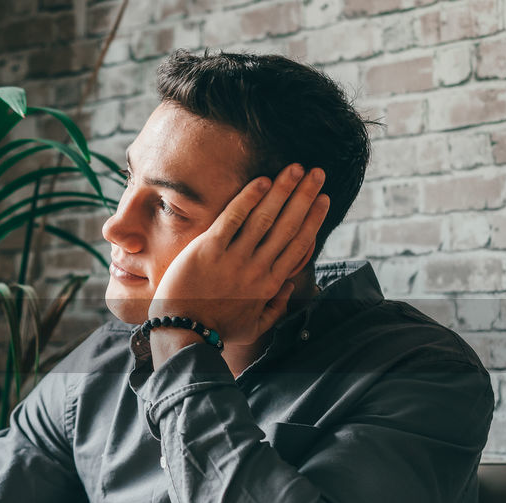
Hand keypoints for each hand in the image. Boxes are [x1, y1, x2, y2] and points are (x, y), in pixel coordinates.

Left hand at [148, 163, 329, 345]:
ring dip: (283, 190)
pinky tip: (262, 180)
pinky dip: (248, 198)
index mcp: (270, 285)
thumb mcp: (252, 327)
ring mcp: (233, 258)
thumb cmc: (216, 330)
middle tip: (317, 173)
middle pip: (288, 225)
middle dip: (305, 196)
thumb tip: (290, 288)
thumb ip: (274, 309)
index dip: (313, 219)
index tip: (323, 199)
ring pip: (265, 218)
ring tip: (295, 168)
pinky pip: (232, 219)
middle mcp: (257, 269)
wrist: (182, 332)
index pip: (299, 245)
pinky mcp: (208, 250)